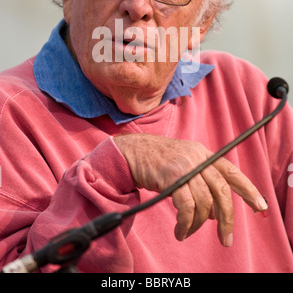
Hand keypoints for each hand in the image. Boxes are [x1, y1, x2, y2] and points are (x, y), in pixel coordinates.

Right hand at [114, 134, 267, 246]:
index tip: (260, 206)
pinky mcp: (172, 177)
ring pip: (204, 203)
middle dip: (227, 218)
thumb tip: (216, 211)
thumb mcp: (184, 164)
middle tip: (225, 239)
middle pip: (222, 191)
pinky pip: (187, 207)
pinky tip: (180, 230)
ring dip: (198, 225)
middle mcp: (198, 158)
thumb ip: (201, 181)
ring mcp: (185, 167)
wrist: (132, 153)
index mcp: (204, 154)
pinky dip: (185, 224)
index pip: (232, 172)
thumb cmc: (157, 162)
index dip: (248, 190)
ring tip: (186, 232)